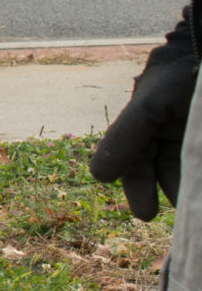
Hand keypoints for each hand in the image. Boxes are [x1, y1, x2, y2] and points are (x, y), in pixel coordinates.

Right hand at [91, 29, 198, 219]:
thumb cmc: (178, 76)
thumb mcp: (148, 108)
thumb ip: (123, 139)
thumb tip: (98, 177)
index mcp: (149, 127)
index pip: (138, 166)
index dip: (139, 190)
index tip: (145, 214)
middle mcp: (174, 135)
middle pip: (169, 174)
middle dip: (175, 193)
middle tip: (185, 213)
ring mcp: (195, 137)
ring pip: (189, 170)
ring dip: (191, 187)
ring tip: (195, 204)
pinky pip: (200, 158)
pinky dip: (199, 176)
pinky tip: (199, 188)